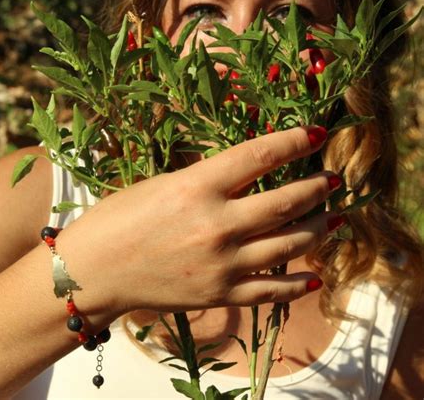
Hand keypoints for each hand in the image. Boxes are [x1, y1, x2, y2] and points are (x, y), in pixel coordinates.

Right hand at [58, 126, 341, 316]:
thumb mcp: (163, 185)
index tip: (315, 133)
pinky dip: (297, 284)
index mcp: (198, 187)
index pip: (260, 155)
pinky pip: (271, 290)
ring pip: (290, 243)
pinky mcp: (220, 294)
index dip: (294, 140)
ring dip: (318, 228)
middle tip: (332, 179)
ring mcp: (222, 263)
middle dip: (317, 186)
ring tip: (333, 219)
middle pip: (287, 200)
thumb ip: (207, 181)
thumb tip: (244, 175)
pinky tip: (314, 277)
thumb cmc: (117, 219)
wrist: (93, 272)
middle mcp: (217, 224)